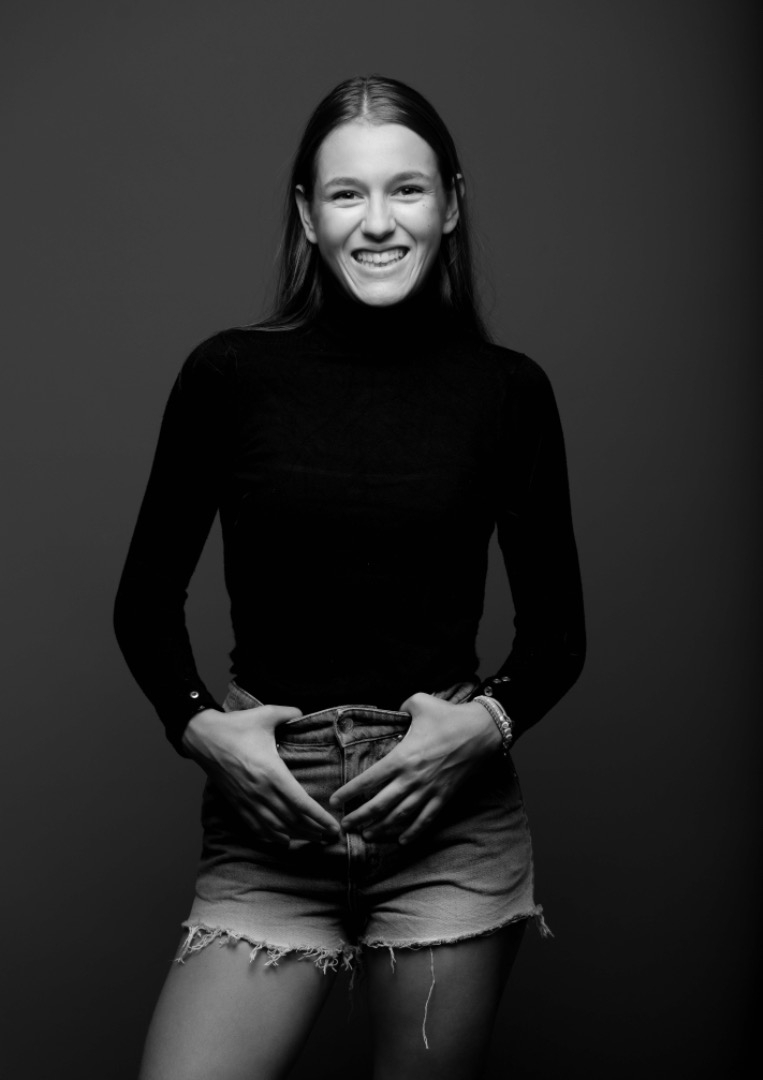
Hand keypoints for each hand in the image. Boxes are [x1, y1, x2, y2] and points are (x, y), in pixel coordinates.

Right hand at [182, 706, 341, 845]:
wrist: (203, 737)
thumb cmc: (235, 726)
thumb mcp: (266, 714)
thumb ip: (289, 713)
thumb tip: (302, 713)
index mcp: (271, 772)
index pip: (300, 803)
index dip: (318, 817)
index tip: (332, 826)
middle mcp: (260, 791)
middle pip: (292, 820)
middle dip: (314, 831)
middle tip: (330, 837)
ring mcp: (247, 800)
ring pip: (275, 827)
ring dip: (296, 836)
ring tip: (313, 840)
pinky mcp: (236, 803)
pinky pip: (255, 826)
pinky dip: (271, 837)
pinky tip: (283, 840)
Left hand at [329, 692, 501, 844]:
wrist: (482, 731)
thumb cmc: (449, 716)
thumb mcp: (419, 702)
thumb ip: (401, 707)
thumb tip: (394, 711)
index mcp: (402, 757)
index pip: (369, 779)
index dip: (349, 792)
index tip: (335, 800)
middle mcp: (412, 778)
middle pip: (380, 805)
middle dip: (359, 817)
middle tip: (344, 825)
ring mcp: (429, 791)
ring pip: (400, 817)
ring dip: (381, 828)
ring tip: (366, 835)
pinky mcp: (444, 797)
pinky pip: (426, 820)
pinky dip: (413, 833)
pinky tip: (401, 840)